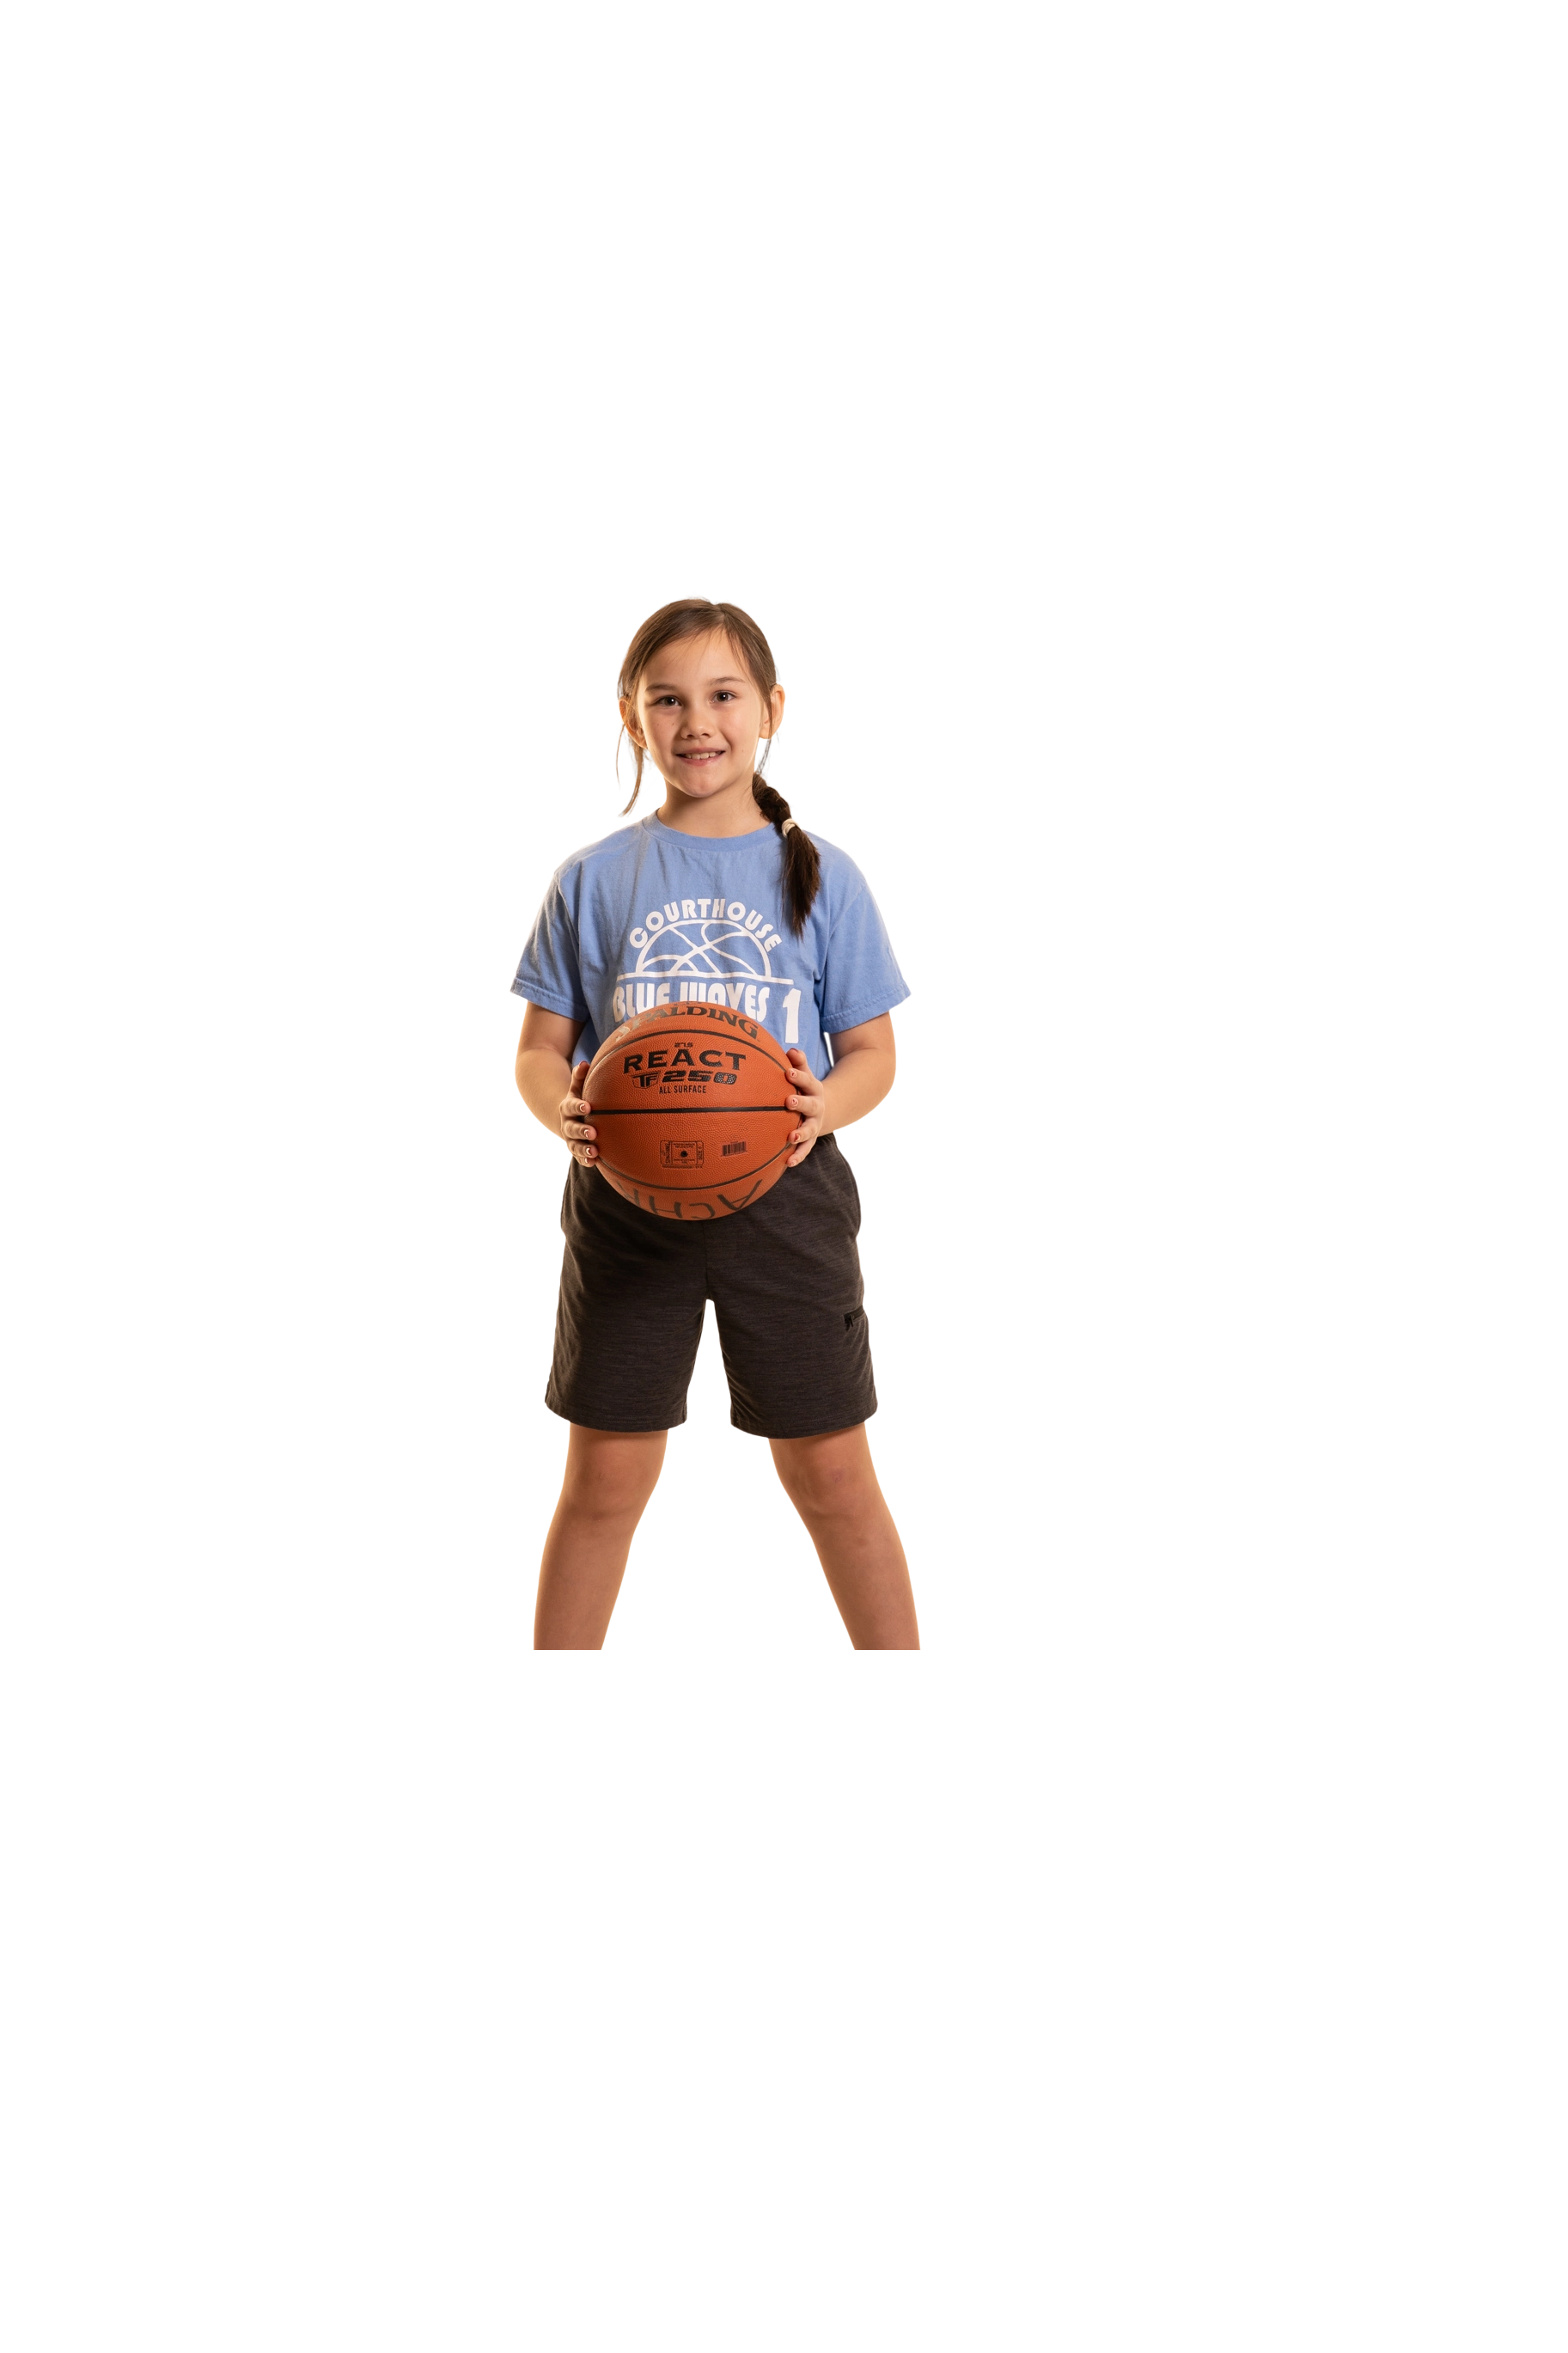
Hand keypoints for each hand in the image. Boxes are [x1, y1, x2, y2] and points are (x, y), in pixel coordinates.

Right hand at [560, 1060, 597, 1166]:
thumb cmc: (580, 1099)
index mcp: (567, 1107)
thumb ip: (580, 1076)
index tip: (588, 1106)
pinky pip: (579, 1156)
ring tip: (594, 1151)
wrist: (571, 1117)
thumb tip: (585, 1064)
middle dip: (581, 1131)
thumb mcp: (578, 1087)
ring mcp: (570, 1138)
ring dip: (583, 1149)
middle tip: (593, 1132)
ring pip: (574, 1145)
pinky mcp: (576, 1150)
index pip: (570, 1106)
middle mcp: (567, 1124)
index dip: (577, 1106)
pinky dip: (586, 1160)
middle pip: (571, 1128)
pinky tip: (595, 1163)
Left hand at [784, 1048, 825, 1166]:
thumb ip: (799, 1063)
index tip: (787, 1071)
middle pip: (810, 1105)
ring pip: (810, 1130)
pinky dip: (797, 1156)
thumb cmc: (806, 1089)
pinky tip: (788, 1163)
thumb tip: (790, 1050)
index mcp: (814, 1089)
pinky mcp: (810, 1140)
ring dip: (801, 1133)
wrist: (826, 1109)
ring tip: (791, 1137)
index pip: (806, 1080)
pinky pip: (805, 1149)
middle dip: (800, 1103)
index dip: (798, 1076)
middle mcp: (816, 1107)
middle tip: (789, 1101)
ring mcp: (815, 1124)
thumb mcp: (806, 1075)